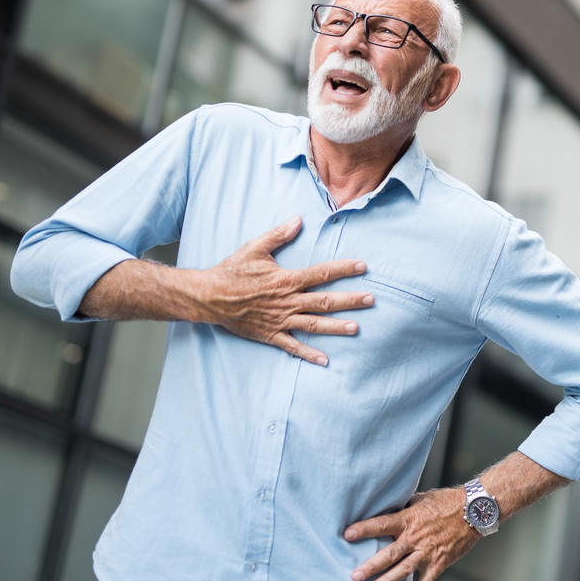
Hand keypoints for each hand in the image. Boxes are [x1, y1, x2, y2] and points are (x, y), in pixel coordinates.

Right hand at [199, 215, 371, 365]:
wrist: (209, 297)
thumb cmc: (232, 271)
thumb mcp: (255, 248)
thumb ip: (278, 235)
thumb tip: (298, 220)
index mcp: (286, 279)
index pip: (322, 273)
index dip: (343, 269)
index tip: (362, 267)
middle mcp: (287, 301)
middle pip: (325, 301)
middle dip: (350, 300)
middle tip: (371, 300)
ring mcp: (280, 320)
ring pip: (315, 324)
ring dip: (337, 327)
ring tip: (356, 328)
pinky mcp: (271, 335)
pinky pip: (293, 347)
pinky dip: (309, 354)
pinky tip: (325, 360)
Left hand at [344, 487, 478, 580]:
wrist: (474, 511)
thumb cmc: (446, 501)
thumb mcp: (421, 499)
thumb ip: (403, 506)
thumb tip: (385, 507)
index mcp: (409, 519)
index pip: (382, 524)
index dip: (364, 529)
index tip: (347, 535)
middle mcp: (415, 537)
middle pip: (389, 553)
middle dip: (371, 565)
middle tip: (354, 576)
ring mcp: (427, 552)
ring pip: (404, 570)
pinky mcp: (438, 564)